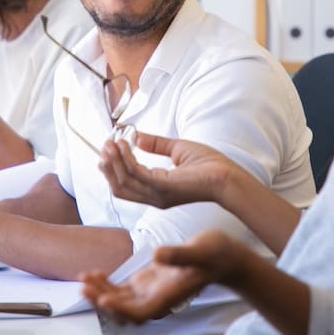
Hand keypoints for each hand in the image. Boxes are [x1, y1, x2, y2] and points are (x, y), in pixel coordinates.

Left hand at [80, 230, 247, 323]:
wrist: (222, 256)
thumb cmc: (215, 254)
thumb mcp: (200, 250)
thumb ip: (179, 255)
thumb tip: (158, 256)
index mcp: (168, 297)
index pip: (140, 312)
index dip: (121, 310)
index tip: (104, 300)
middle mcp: (157, 299)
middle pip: (124, 312)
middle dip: (102, 302)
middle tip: (84, 287)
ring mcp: (150, 292)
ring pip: (119, 302)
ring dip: (100, 294)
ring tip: (84, 278)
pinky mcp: (146, 283)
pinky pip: (122, 291)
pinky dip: (106, 285)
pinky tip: (94, 273)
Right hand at [98, 132, 240, 208]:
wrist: (228, 176)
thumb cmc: (210, 165)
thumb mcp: (178, 150)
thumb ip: (157, 145)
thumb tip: (138, 137)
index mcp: (157, 190)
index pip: (126, 185)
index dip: (113, 168)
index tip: (108, 149)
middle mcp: (154, 197)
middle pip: (119, 187)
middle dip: (108, 166)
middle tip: (104, 146)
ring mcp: (158, 195)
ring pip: (124, 182)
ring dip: (114, 162)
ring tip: (110, 144)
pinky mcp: (164, 188)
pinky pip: (137, 175)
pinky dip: (126, 160)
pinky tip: (124, 146)